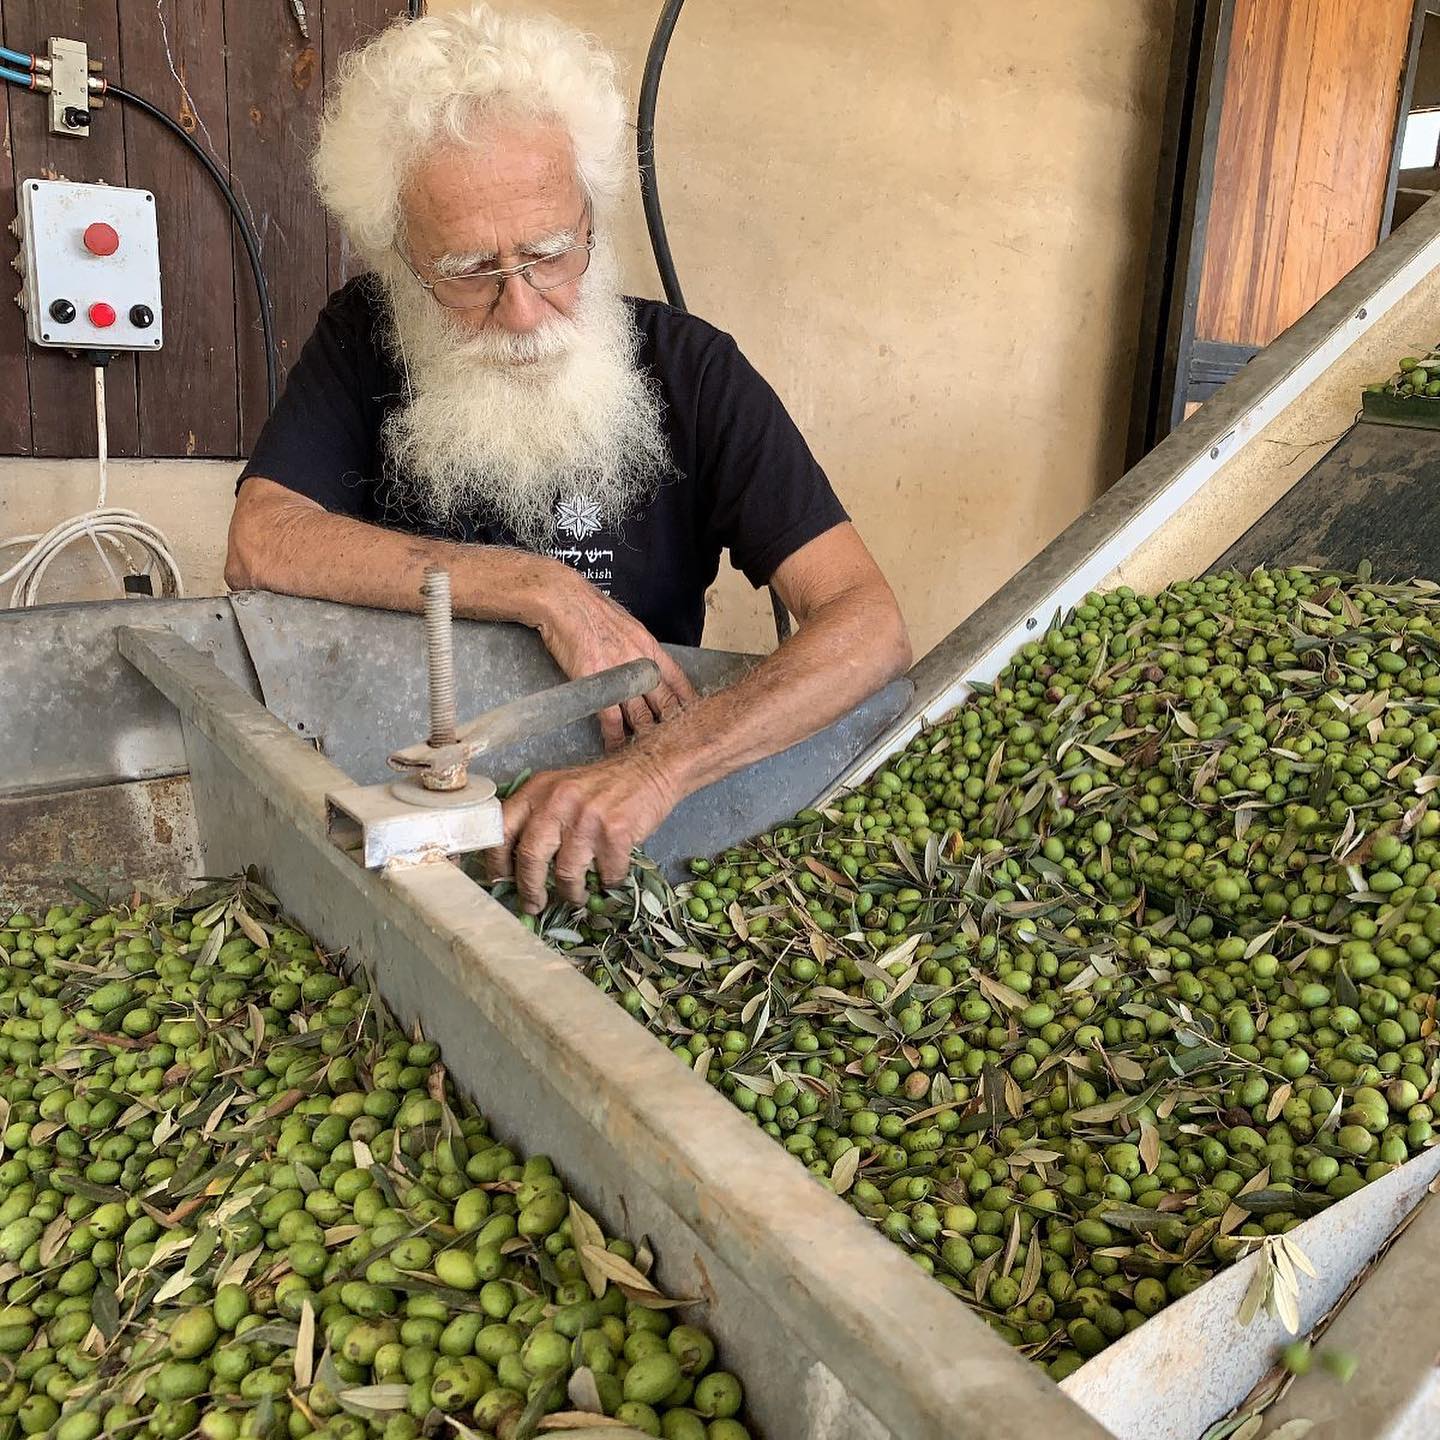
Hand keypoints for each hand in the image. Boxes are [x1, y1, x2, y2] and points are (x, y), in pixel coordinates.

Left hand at [483, 749, 680, 912]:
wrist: (649, 770)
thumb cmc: (601, 787)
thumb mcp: (559, 789)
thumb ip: (536, 817)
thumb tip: (514, 865)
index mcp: (537, 790)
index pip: (501, 830)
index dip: (495, 861)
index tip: (500, 881)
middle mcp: (557, 801)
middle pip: (530, 857)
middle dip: (530, 889)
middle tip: (534, 905)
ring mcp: (587, 817)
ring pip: (566, 873)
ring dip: (571, 892)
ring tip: (575, 896)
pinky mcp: (616, 832)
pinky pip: (605, 874)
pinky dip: (607, 883)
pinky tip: (608, 878)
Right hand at [536, 575, 697, 750]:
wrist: (565, 602)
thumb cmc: (589, 610)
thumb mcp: (625, 624)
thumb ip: (635, 646)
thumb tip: (637, 657)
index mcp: (650, 648)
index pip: (679, 680)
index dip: (688, 701)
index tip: (695, 716)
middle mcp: (641, 664)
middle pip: (665, 702)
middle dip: (671, 725)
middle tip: (677, 743)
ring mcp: (621, 677)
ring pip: (642, 715)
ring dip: (646, 736)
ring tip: (650, 752)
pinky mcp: (599, 687)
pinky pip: (612, 720)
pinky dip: (616, 738)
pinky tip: (618, 748)